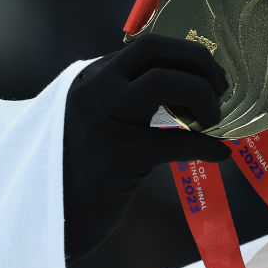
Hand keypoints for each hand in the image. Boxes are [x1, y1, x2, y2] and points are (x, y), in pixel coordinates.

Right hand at [62, 33, 230, 261]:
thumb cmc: (82, 174)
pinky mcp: (116, 157)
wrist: (46, 221)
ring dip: (203, 98)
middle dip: (200, 64)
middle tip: (222, 92)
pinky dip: (206, 146)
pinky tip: (220, 155)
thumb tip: (195, 92)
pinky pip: (175, 140)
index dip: (189, 54)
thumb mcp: (101, 125)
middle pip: (157, 52)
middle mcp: (95, 89)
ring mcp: (102, 120)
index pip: (149, 45)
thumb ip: (132, 103)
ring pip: (165, 82)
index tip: (213, 76)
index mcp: (94, 78)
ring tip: (214, 123)